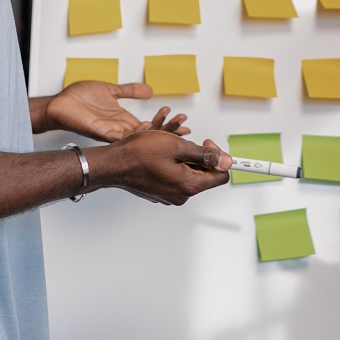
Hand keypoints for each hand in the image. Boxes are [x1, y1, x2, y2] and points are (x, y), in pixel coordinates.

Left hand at [43, 81, 188, 142]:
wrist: (59, 103)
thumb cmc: (78, 98)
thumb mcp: (110, 89)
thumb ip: (129, 90)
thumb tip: (148, 90)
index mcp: (122, 119)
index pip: (150, 125)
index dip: (167, 124)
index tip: (183, 121)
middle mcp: (119, 128)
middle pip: (149, 133)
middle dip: (169, 131)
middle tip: (186, 128)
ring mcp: (111, 131)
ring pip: (139, 136)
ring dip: (157, 133)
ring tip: (174, 129)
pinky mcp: (100, 131)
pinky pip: (121, 136)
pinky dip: (135, 134)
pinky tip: (148, 129)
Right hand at [93, 132, 230, 204]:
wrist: (113, 163)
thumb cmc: (139, 154)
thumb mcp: (177, 146)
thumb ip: (205, 155)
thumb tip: (226, 161)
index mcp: (189, 185)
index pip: (220, 176)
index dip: (218, 157)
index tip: (207, 143)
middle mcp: (181, 195)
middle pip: (204, 175)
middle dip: (199, 157)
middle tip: (183, 143)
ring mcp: (170, 196)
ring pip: (189, 175)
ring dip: (185, 160)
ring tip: (167, 148)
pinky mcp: (161, 193)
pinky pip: (176, 178)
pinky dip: (173, 166)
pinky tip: (160, 157)